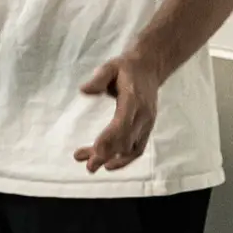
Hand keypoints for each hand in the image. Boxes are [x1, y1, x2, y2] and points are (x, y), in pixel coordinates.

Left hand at [76, 53, 159, 173]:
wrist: (149, 68)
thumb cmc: (125, 68)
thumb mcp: (110, 67)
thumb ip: (98, 79)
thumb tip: (84, 90)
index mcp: (133, 99)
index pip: (123, 123)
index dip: (110, 138)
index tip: (96, 150)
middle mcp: (143, 114)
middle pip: (126, 140)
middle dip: (108, 154)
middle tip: (89, 166)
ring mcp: (147, 123)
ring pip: (131, 148)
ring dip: (111, 159)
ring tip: (90, 165)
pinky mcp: (146, 129)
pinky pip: (137, 149)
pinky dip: (124, 160)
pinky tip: (107, 164)